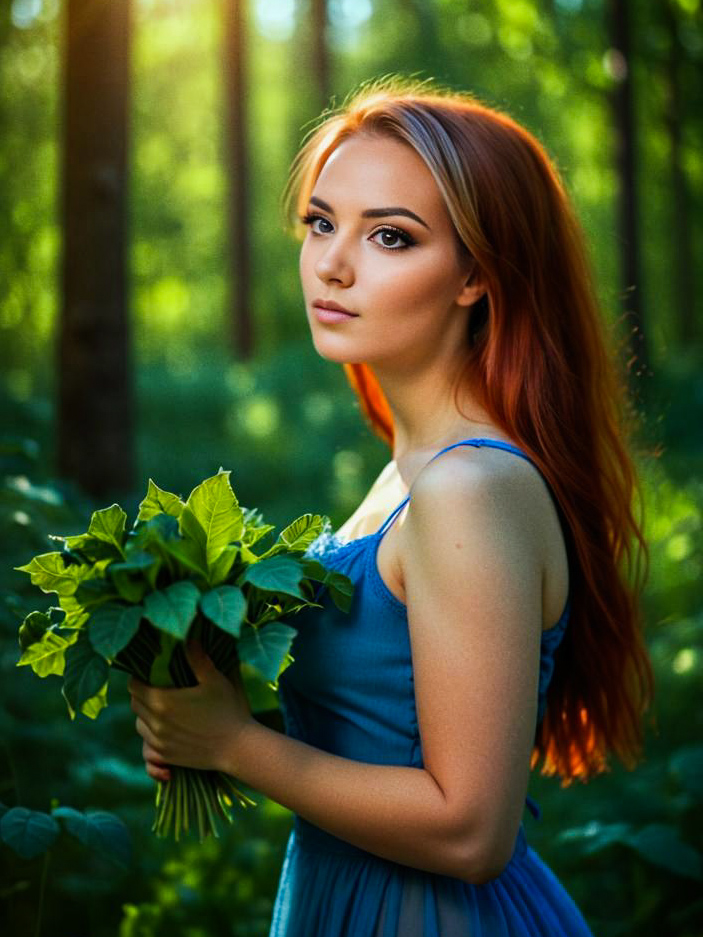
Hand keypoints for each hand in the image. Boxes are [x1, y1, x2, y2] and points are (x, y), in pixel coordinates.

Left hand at [128, 639, 252, 780]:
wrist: (237, 748)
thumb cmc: (228, 710)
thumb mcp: (215, 679)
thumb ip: (198, 658)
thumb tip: (187, 636)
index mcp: (163, 702)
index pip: (133, 686)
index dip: (138, 677)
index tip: (150, 672)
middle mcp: (155, 724)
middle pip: (134, 704)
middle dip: (141, 693)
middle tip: (157, 686)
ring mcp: (159, 743)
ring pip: (139, 725)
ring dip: (145, 715)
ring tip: (162, 707)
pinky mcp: (166, 756)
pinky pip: (147, 745)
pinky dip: (152, 734)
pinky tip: (167, 728)